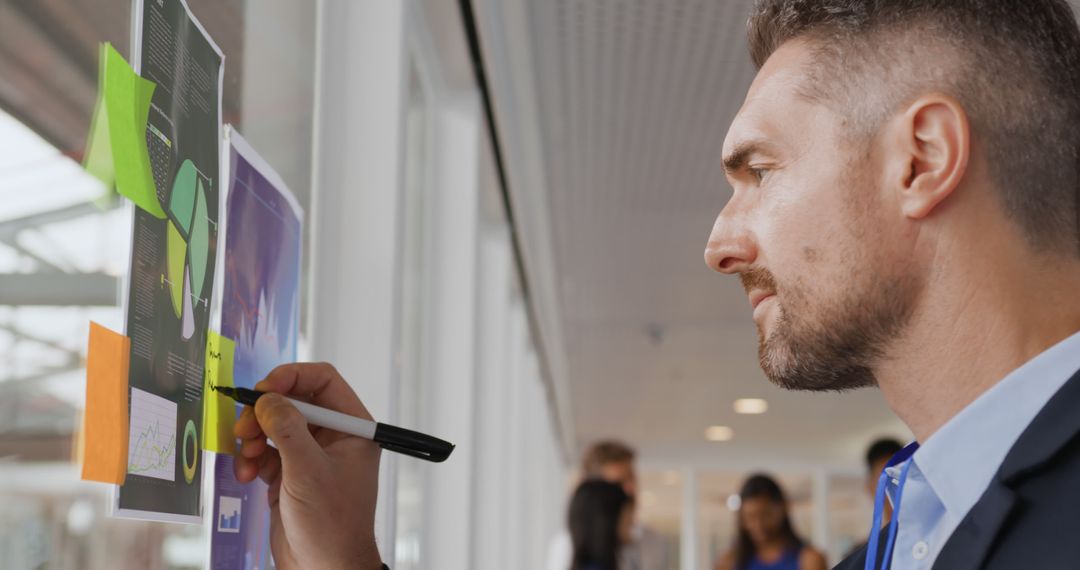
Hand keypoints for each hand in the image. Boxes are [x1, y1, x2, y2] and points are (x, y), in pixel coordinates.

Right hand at [233, 363, 382, 569]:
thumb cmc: (332, 525)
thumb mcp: (308, 471)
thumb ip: (288, 430)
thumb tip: (267, 398)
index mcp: (353, 429)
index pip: (323, 381)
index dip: (292, 377)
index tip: (263, 387)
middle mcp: (334, 438)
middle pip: (293, 402)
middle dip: (265, 412)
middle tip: (244, 426)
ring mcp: (311, 456)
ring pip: (275, 426)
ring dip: (254, 436)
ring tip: (245, 455)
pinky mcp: (290, 475)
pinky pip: (265, 452)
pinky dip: (251, 458)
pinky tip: (245, 473)